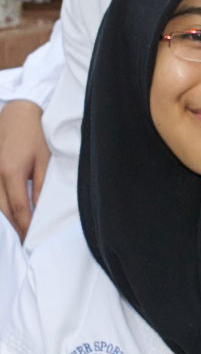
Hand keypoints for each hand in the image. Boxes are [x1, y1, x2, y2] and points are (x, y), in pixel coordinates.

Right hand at [0, 100, 50, 240]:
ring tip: (17, 232)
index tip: (31, 239)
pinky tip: (7, 214)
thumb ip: (41, 185)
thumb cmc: (35, 133)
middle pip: (2, 210)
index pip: (18, 208)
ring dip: (5, 220)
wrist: (19, 110)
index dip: (25, 226)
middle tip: (24, 242)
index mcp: (11, 172)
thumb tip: (40, 207)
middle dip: (14, 228)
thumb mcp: (44, 159)